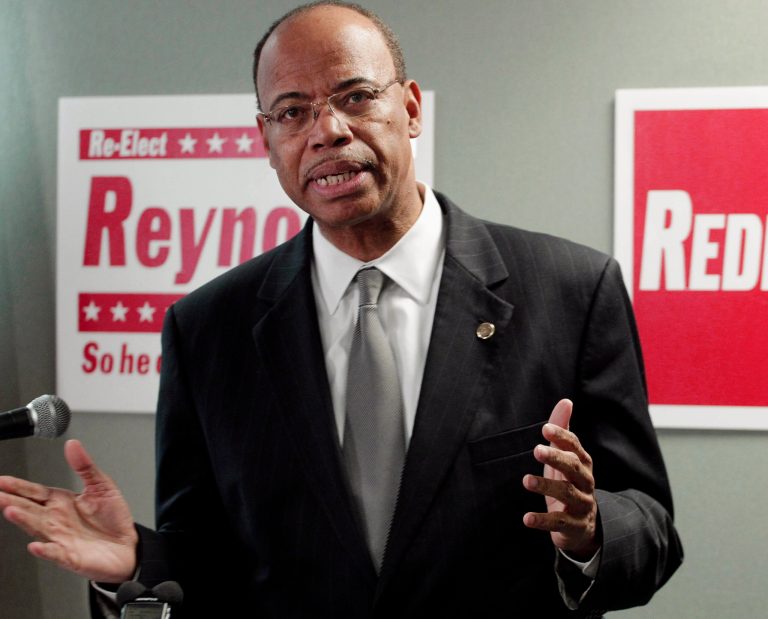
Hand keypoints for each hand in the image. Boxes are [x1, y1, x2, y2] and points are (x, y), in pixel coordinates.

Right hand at [0, 439, 137, 581]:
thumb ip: (85, 466)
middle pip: (29, 508)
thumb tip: (73, 445)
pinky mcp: (70, 555)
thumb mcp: (101, 485)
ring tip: (10, 510)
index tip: (2, 481)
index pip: (35, 492)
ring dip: (24, 520)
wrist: (127, 545)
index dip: (18, 486)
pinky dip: (46, 550)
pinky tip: (35, 546)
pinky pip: (55, 553)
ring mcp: (61, 538)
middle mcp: (56, 520)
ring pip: (37, 528)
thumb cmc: (112, 518)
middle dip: (12, 501)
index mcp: (61, 502)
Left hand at [522, 399, 598, 559]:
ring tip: (526, 480)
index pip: (575, 447)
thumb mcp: (564, 458)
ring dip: (546, 486)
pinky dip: (543, 520)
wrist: (583, 525)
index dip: (562, 437)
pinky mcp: (573, 525)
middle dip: (557, 458)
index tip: (545, 428)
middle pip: (574, 468)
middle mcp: (585, 482)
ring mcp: (581, 504)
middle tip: (536, 450)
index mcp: (582, 464)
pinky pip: (559, 522)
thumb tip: (566, 401)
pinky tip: (527, 518)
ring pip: (567, 494)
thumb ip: (562, 432)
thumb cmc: (569, 483)